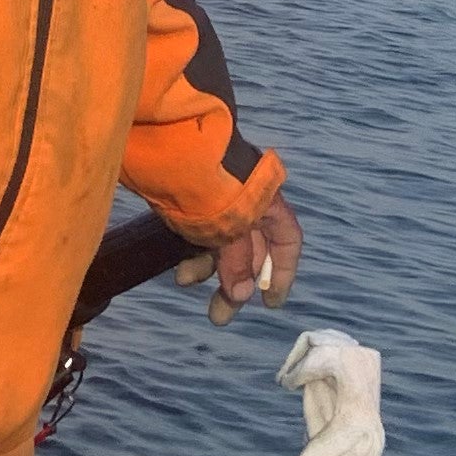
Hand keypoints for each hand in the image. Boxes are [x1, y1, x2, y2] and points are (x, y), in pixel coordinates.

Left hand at [173, 185, 302, 327]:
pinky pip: (199, 235)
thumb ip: (237, 263)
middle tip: (218, 316)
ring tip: (184, 283)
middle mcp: (247, 202)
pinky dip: (192, 254)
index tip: (269, 303)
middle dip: (235, 284)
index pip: (286, 240)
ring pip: (221, 245)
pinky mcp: (191, 200)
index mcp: (266, 202)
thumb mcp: (228, 227)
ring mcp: (218, 201)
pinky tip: (178, 270)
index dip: (282, 273)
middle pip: (250, 250)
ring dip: (208, 270)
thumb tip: (242, 295)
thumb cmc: (208, 181)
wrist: (169, 139)